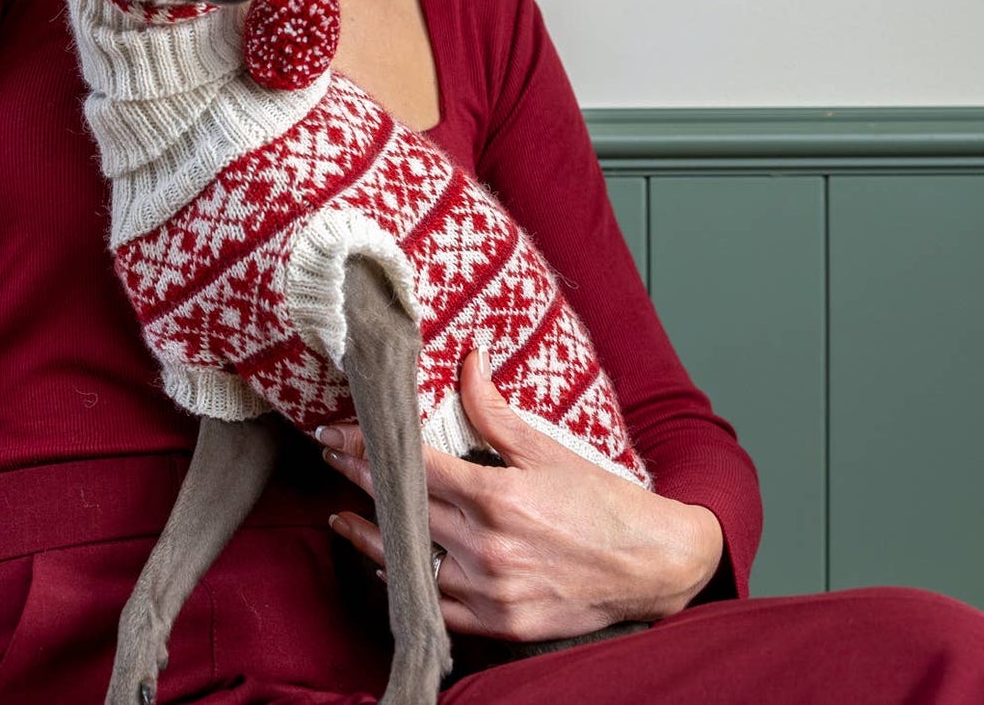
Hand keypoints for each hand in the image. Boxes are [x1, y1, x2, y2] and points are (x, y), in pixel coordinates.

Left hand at [317, 350, 724, 640]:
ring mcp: (491, 591)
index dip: (369, 448)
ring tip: (342, 519)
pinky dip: (408, 586)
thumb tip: (469, 360)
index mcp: (497, 497)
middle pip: (403, 513)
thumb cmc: (603, 503)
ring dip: (372, 539)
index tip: (337, 435)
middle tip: (330, 462)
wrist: (653, 565)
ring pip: (411, 565)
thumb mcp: (548, 448)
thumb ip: (495, 410)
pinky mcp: (500, 623)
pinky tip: (389, 568)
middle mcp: (488, 547)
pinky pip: (437, 608)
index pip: (413, 468)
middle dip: (361, 484)